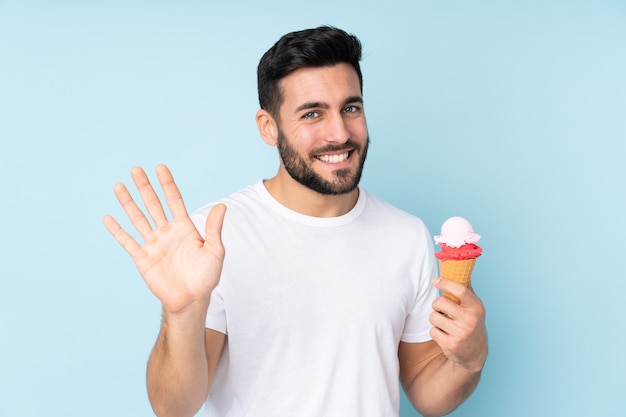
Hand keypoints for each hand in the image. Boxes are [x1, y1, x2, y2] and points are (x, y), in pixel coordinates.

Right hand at [103, 165, 225, 314]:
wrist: (191, 300)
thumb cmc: (206, 276)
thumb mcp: (215, 250)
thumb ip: (214, 228)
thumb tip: (222, 206)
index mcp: (184, 228)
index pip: (174, 200)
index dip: (167, 184)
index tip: (160, 168)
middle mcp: (167, 233)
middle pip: (154, 205)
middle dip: (145, 187)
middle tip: (136, 169)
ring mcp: (154, 244)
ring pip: (138, 219)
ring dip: (128, 203)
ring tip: (119, 186)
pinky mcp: (143, 259)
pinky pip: (128, 242)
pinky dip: (117, 231)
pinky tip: (108, 218)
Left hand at [429, 277, 487, 373]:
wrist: (474, 353)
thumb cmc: (471, 323)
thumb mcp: (474, 307)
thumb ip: (466, 289)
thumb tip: (460, 267)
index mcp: (476, 307)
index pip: (460, 290)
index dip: (445, 283)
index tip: (435, 280)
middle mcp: (470, 320)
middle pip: (440, 303)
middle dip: (436, 304)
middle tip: (440, 308)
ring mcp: (460, 333)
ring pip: (433, 317)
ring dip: (435, 319)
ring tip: (444, 323)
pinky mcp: (450, 345)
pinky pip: (432, 331)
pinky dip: (435, 332)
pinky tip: (445, 334)